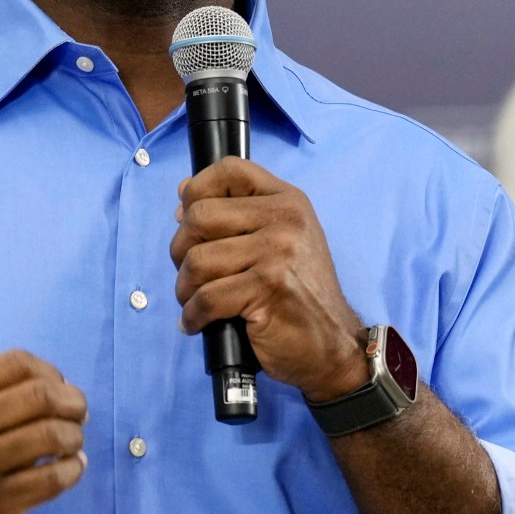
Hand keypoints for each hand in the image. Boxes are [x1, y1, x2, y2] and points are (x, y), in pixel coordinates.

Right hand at [0, 351, 86, 513]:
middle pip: (42, 396)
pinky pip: (50, 479)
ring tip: (72, 445)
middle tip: (78, 417)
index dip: (54, 374)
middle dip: (74, 404)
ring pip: (51, 435)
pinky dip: (72, 469)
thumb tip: (64, 390)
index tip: (59, 391)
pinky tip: (70, 469)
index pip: (20, 363)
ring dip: (74, 437)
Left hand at [170, 158, 367, 400]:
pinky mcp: (268, 288)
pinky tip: (198, 323)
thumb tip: (184, 194)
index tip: (188, 219)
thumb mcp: (280, 241)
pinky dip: (193, 315)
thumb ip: (239, 214)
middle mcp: (286, 219)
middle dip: (181, 250)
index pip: (229, 169)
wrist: (333, 344)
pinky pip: (206, 297)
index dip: (197, 190)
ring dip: (185, 288)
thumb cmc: (299, 294)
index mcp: (287, 200)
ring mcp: (278, 252)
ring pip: (198, 260)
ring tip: (194, 302)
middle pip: (200, 216)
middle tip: (191, 274)